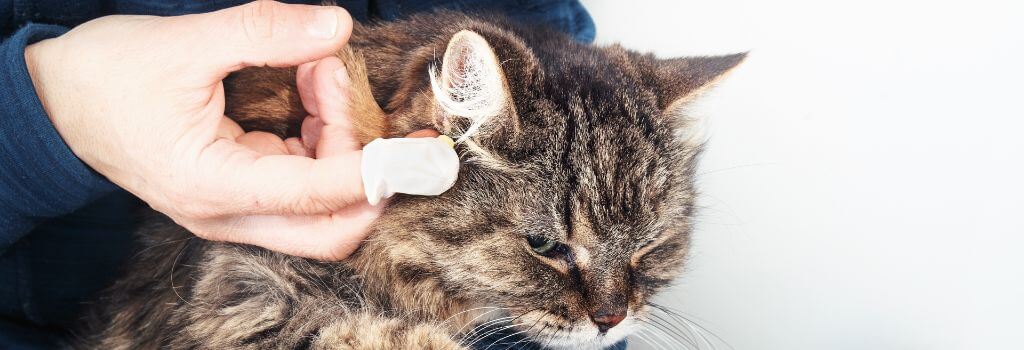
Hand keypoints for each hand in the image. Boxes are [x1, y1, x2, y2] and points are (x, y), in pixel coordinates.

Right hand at [24, 1, 401, 259]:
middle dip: (373, 176)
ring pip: (325, 206)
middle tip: (379, 114)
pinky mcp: (242, 191)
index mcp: (213, 186)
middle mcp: (230, 212)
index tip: (416, 145)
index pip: (317, 194)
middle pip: (332, 229)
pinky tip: (310, 88)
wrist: (52, 103)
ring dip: (344, 143)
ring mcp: (237, 207)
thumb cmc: (105, 78)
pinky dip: (323, 138)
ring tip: (318, 70)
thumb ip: (264, 33)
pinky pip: (305, 182)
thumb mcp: (183, 44)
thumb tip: (336, 27)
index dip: (376, 170)